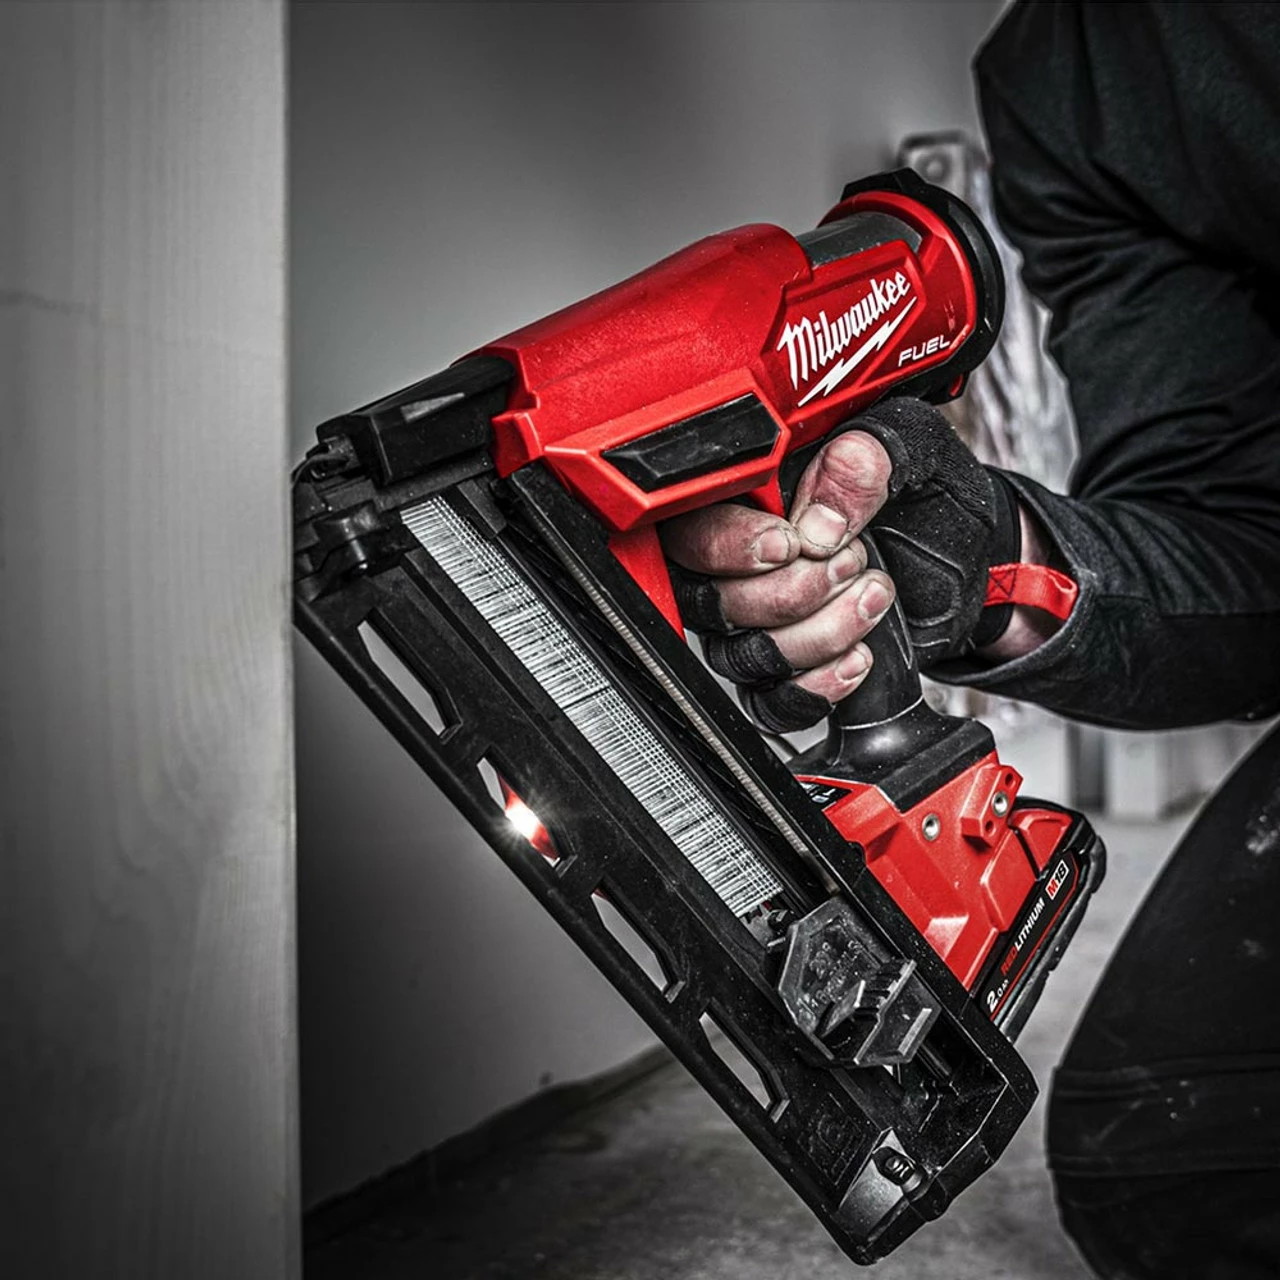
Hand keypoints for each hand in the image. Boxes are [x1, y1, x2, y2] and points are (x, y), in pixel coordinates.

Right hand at [660, 397, 1026, 731]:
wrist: (969, 557)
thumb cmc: (929, 496)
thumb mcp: (911, 452)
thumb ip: (863, 463)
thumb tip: (818, 524)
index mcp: (750, 499)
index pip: (693, 530)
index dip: (730, 545)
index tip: (790, 542)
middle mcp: (740, 565)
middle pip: (714, 602)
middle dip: (792, 591)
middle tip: (854, 560)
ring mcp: (759, 624)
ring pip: (743, 656)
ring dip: (816, 636)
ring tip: (874, 595)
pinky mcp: (788, 671)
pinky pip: (772, 703)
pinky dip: (818, 688)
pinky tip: (861, 656)